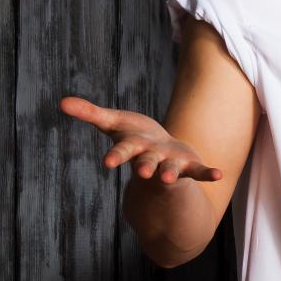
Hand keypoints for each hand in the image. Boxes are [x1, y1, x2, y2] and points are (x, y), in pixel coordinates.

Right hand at [59, 95, 222, 185]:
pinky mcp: (189, 167)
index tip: (107, 163)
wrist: (161, 155)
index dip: (116, 156)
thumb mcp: (114, 123)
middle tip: (146, 172)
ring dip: (170, 173)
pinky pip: (199, 172)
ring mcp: (170, 164)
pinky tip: (218, 175)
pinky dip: (207, 174)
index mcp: (133, 148)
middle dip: (146, 167)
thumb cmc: (134, 137)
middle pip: (146, 163)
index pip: (122, 152)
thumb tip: (62, 102)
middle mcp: (151, 159)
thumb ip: (91, 114)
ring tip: (168, 178)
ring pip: (170, 169)